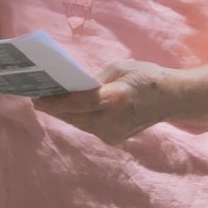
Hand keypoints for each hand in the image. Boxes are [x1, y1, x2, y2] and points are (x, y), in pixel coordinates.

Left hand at [32, 60, 174, 144]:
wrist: (172, 99)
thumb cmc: (145, 77)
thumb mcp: (118, 68)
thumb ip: (94, 80)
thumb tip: (72, 87)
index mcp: (115, 99)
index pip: (78, 102)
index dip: (55, 102)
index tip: (35, 98)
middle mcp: (113, 121)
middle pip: (74, 116)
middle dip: (55, 108)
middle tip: (37, 96)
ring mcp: (114, 133)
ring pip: (80, 123)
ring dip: (65, 113)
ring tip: (47, 100)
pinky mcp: (114, 138)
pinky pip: (89, 126)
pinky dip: (78, 117)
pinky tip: (68, 108)